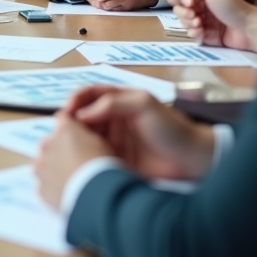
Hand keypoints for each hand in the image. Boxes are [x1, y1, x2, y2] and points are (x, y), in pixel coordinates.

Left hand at [34, 111, 113, 208]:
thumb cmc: (104, 165)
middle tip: (75, 162)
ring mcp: (42, 167)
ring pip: (43, 164)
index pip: (62, 118)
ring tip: (71, 180)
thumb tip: (83, 137)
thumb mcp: (103, 142)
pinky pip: (44, 185)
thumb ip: (87, 135)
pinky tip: (67, 192)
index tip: (76, 136)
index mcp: (65, 130)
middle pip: (50, 142)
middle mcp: (48, 145)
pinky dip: (52, 187)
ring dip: (52, 168)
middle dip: (59, 149)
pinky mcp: (41, 188)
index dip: (70, 127)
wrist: (96, 193)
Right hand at [62, 86, 215, 180]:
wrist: (192, 161)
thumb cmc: (172, 128)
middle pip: (82, 116)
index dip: (75, 100)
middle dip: (71, 122)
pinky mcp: (114, 161)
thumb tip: (82, 114)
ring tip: (70, 148)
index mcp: (118, 100)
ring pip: (85, 137)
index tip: (68, 112)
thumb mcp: (143, 104)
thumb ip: (113, 103)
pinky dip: (84, 157)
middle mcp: (112, 119)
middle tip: (64, 133)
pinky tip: (81, 161)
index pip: (88, 95)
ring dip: (75, 140)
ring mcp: (113, 141)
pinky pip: (94, 156)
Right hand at [168, 0, 256, 52]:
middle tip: (191, 7)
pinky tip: (201, 31)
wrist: (246, 30)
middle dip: (181, 4)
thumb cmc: (233, 7)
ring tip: (199, 22)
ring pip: (181, 17)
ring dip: (187, 19)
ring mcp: (201, 17)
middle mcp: (201, 2)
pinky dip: (193, 31)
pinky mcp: (203, 32)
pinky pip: (189, 31)